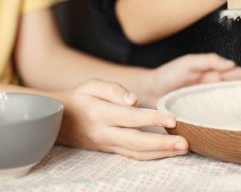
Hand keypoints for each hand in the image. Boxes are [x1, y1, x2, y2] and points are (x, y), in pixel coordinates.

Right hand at [57, 79, 187, 159]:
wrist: (56, 120)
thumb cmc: (79, 98)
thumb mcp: (91, 85)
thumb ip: (113, 89)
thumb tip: (133, 99)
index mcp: (100, 113)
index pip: (130, 118)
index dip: (152, 119)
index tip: (172, 119)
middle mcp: (103, 133)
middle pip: (136, 142)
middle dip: (162, 144)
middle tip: (184, 143)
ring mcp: (106, 145)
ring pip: (135, 153)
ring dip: (160, 153)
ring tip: (183, 149)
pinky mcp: (109, 150)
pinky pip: (132, 155)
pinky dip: (151, 156)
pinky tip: (168, 152)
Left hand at [145, 53, 240, 107]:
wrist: (149, 91)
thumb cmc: (167, 75)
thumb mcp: (187, 63)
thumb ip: (207, 61)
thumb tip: (230, 64)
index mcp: (214, 73)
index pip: (237, 74)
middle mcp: (214, 87)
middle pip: (240, 87)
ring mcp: (209, 100)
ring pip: (233, 100)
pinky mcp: (202, 113)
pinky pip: (221, 114)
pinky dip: (233, 115)